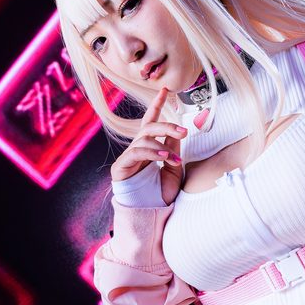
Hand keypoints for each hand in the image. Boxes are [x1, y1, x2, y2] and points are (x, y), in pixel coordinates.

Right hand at [111, 87, 186, 204]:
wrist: (150, 214)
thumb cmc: (160, 193)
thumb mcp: (174, 169)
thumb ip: (173, 149)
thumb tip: (176, 131)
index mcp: (150, 146)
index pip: (152, 120)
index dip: (158, 104)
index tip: (166, 90)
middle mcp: (137, 148)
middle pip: (149, 126)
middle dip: (167, 125)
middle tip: (184, 131)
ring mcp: (128, 157)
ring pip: (144, 138)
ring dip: (162, 145)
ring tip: (174, 158)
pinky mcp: (121, 167)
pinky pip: (137, 152)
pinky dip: (152, 153)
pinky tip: (163, 158)